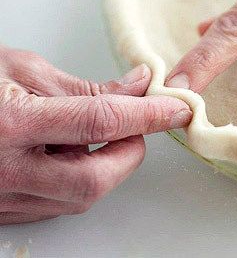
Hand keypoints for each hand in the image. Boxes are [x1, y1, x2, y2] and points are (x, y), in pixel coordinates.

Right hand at [0, 45, 190, 223]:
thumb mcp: (24, 69)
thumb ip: (85, 86)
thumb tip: (138, 87)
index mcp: (11, 124)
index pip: (100, 123)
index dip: (147, 114)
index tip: (177, 108)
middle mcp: (4, 170)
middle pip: (93, 181)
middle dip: (128, 153)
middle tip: (137, 125)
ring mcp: (0, 197)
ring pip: (77, 199)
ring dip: (106, 167)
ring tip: (102, 134)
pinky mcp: (0, 210)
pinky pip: (54, 204)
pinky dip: (77, 179)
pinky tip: (72, 152)